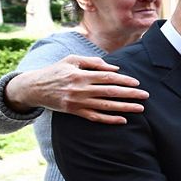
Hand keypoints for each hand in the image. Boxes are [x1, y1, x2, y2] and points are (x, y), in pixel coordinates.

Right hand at [4, 55, 147, 123]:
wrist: (34, 87)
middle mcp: (81, 89)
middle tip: (145, 96)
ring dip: (124, 108)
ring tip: (140, 108)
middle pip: (110, 92)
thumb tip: (115, 68)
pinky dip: (109, 120)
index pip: (107, 77)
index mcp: (81, 74)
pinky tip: (123, 120)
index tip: (137, 82)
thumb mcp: (71, 60)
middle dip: (130, 94)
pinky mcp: (75, 112)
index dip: (124, 80)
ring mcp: (78, 102)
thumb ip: (93, 62)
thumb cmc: (56, 71)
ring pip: (105, 106)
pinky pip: (95, 117)